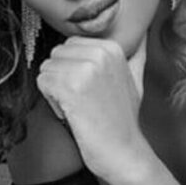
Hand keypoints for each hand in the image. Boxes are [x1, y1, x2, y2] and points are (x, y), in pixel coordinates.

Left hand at [36, 35, 149, 180]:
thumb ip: (136, 53)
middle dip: (62, 77)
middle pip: (56, 54)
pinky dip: (52, 101)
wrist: (123, 151)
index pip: (70, 45)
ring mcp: (85, 69)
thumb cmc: (124, 119)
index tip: (92, 88)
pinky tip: (72, 112)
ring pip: (47, 68)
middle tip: (84, 99)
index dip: (74, 68)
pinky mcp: (70, 87)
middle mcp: (100, 53)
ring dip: (56, 90)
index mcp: (112, 48)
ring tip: (78, 106)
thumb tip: (142, 33)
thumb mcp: (135, 79)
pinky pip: (43, 82)